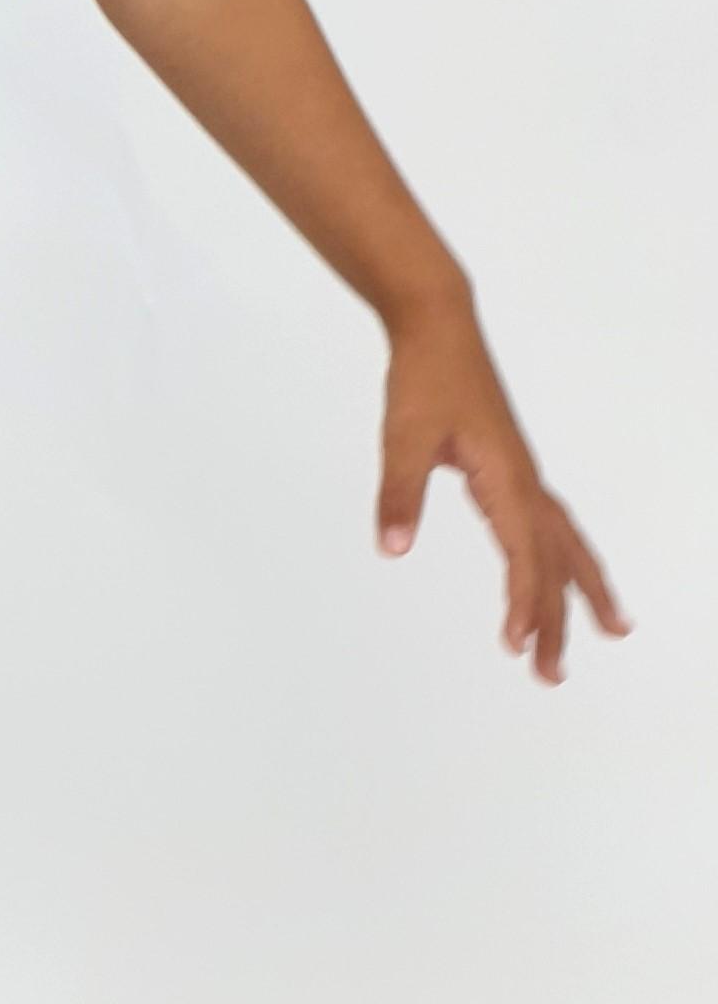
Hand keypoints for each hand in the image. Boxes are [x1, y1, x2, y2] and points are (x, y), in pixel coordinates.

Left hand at [375, 294, 630, 682]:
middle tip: (552, 677)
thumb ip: (397, 494)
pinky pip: (549, 524)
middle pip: (554, 561)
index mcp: (505, 478)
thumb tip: (391, 548)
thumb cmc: (424, 378)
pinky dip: (561, 556)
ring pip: (564, 543)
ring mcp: (522, 474)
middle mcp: (524, 480)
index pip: (523, 554)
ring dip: (582, 590)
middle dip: (558, 619)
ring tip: (613, 631)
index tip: (518, 647)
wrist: (439, 327)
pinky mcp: (511, 467)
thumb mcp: (402, 437)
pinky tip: (556, 571)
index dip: (525, 604)